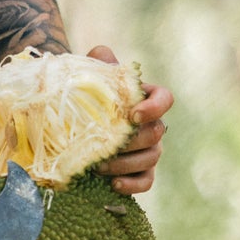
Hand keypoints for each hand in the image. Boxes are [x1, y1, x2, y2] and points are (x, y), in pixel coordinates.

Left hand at [88, 44, 171, 194]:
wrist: (74, 120)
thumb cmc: (87, 94)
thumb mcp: (90, 74)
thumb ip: (98, 60)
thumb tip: (103, 54)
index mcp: (143, 98)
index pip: (165, 99)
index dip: (155, 107)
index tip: (133, 115)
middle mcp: (151, 124)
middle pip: (156, 133)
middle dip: (131, 142)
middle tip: (103, 146)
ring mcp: (148, 149)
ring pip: (151, 158)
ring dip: (125, 164)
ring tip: (98, 166)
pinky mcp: (140, 171)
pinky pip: (146, 181)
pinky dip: (132, 185)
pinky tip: (113, 185)